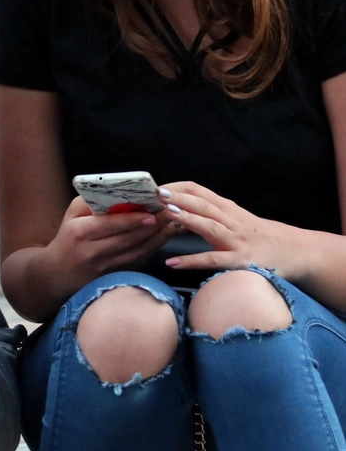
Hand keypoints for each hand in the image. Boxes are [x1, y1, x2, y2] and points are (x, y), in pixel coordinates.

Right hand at [41, 196, 179, 292]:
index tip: (151, 213)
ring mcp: (105, 266)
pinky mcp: (115, 275)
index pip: (109, 224)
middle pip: (128, 238)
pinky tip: (163, 237)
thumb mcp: (71, 215)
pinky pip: (138, 260)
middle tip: (171, 212)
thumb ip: (92, 201)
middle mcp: (92, 251)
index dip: (132, 219)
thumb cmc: (68, 238)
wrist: (58, 273)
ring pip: (137, 251)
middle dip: (153, 225)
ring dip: (158, 237)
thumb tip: (119, 192)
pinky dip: (153, 248)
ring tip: (173, 223)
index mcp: (80, 232)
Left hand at [158, 182, 303, 276]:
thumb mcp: (234, 217)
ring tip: (167, 214)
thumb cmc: (257, 235)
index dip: (177, 188)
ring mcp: (237, 241)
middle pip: (203, 205)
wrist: (295, 251)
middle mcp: (231, 221)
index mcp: (227, 208)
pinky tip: (173, 262)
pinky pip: (214, 261)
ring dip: (188, 219)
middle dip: (180, 198)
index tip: (155, 188)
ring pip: (210, 227)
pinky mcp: (241, 261)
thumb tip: (175, 206)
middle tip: (157, 193)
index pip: (198, 190)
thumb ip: (209, 212)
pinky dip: (193, 261)